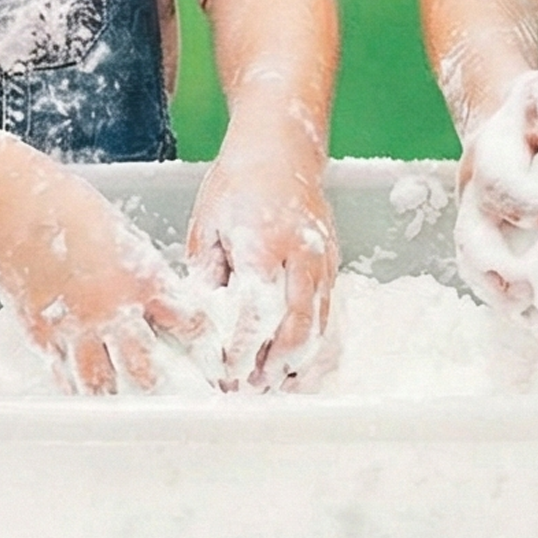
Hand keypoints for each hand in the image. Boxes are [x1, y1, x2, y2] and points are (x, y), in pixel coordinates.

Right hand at [0, 154, 213, 394]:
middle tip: (162, 391)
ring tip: (117, 399)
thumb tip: (152, 289)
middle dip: (157, 382)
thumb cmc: (69, 207)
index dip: (196, 335)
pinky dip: (70, 379)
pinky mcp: (41, 334)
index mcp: (142, 280)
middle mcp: (112, 312)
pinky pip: (60, 371)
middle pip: (145, 368)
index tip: (201, 346)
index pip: (185, 321)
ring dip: (111, 392)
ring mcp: (75, 329)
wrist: (17, 210)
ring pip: (99, 382)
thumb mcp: (122, 232)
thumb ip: (139, 266)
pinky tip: (75, 382)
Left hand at [187, 108, 336, 388]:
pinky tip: (294, 359)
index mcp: (263, 243)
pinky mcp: (333, 262)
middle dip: (275, 365)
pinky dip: (313, 340)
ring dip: (298, 360)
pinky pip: (328, 311)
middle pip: (297, 325)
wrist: (282, 148)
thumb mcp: (207, 224)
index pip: (256, 311)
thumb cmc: (238, 184)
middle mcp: (301, 255)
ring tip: (273, 384)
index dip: (243, 349)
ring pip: (319, 323)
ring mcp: (323, 259)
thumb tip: (204, 322)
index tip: (226, 373)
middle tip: (251, 389)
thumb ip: (206, 274)